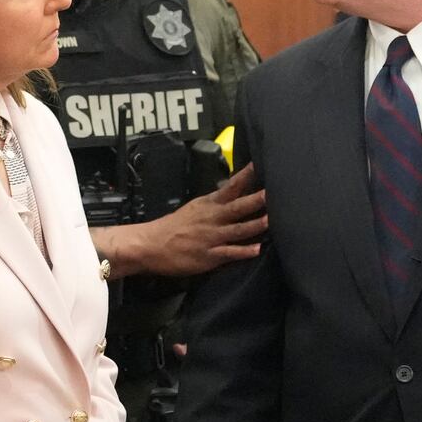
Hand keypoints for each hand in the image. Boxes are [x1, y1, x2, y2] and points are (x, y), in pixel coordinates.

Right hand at [110, 163, 265, 278]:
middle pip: (237, 207)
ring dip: (254, 225)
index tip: (259, 165)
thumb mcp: (194, 208)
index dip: (245, 176)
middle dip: (255, 200)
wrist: (150, 244)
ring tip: (270, 221)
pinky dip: (243, 252)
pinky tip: (256, 250)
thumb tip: (236, 193)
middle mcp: (212, 218)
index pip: (230, 187)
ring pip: (238, 230)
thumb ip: (216, 203)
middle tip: (271, 193)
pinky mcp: (209, 256)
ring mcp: (211, 237)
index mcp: (208, 204)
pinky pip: (229, 253)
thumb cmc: (173, 227)